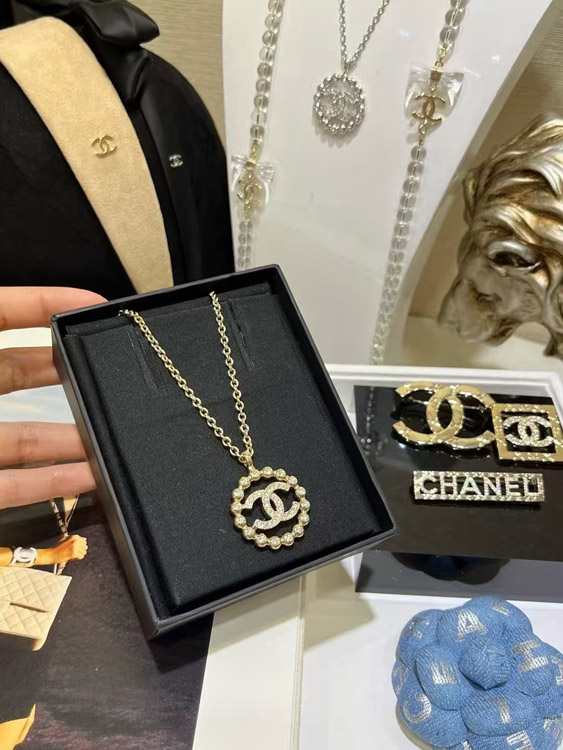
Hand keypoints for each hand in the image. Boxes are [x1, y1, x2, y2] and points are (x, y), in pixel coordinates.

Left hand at [0, 287, 104, 508]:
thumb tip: (13, 309)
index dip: (43, 303)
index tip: (91, 303)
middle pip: (16, 371)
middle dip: (65, 367)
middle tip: (108, 367)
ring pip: (22, 436)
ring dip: (69, 438)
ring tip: (112, 436)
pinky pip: (10, 485)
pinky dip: (49, 482)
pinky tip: (88, 476)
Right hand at [38, 535, 88, 565]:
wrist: (50, 554)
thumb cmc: (57, 548)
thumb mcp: (65, 539)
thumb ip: (75, 539)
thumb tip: (85, 539)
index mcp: (74, 536)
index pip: (84, 540)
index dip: (80, 545)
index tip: (75, 548)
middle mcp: (75, 540)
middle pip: (85, 546)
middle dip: (80, 550)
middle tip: (72, 552)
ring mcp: (74, 547)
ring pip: (83, 552)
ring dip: (78, 554)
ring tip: (71, 555)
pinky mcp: (73, 553)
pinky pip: (81, 556)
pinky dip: (77, 558)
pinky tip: (71, 557)